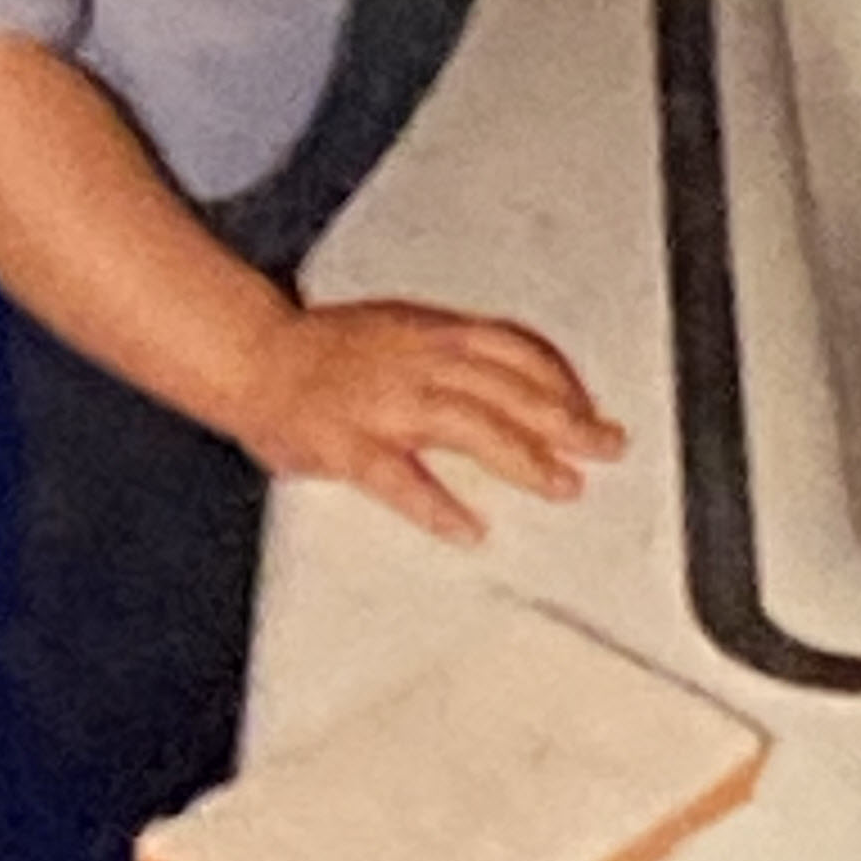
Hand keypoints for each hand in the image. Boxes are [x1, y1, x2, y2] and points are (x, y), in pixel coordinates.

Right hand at [235, 299, 627, 545]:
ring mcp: (383, 402)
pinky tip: (469, 531)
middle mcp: (416, 362)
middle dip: (565, 418)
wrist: (251, 353)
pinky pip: (399, 479)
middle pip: (507, 387)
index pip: (512, 347)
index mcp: (430, 332)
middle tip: (608, 447)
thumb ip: (449, 353)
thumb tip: (508, 385)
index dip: (559, 378)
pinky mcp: (347, 443)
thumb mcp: (399, 330)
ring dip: (522, 457)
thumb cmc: (324, 350)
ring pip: (468, 426)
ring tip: (563, 486)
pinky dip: (436, 504)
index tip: (590, 408)